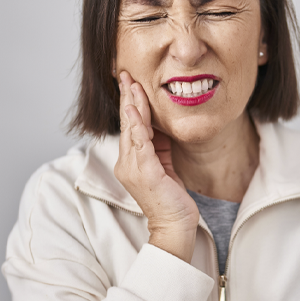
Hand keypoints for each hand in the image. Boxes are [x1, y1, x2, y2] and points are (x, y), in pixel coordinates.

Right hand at [113, 71, 199, 261]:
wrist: (174, 226)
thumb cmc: (171, 200)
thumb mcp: (164, 166)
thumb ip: (159, 147)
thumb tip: (160, 127)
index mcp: (131, 162)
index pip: (129, 127)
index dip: (129, 104)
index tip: (130, 83)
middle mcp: (126, 163)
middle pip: (126, 124)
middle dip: (127, 97)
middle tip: (125, 74)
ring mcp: (133, 168)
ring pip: (131, 129)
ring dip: (131, 104)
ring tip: (131, 84)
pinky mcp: (145, 172)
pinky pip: (139, 142)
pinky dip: (136, 124)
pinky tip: (134, 109)